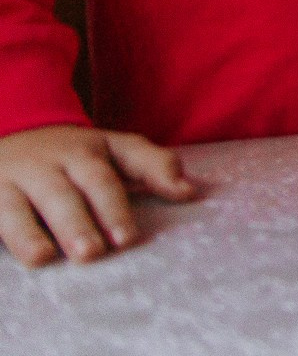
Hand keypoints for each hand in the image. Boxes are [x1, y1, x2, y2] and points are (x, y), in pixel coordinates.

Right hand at [0, 123, 197, 266]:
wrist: (14, 128)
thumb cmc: (75, 152)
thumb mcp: (115, 149)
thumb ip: (153, 166)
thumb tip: (190, 191)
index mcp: (84, 153)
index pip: (103, 179)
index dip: (114, 207)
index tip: (127, 238)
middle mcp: (46, 166)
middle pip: (62, 195)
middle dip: (77, 224)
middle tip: (92, 253)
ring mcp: (10, 181)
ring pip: (16, 207)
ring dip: (29, 234)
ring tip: (43, 258)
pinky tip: (0, 254)